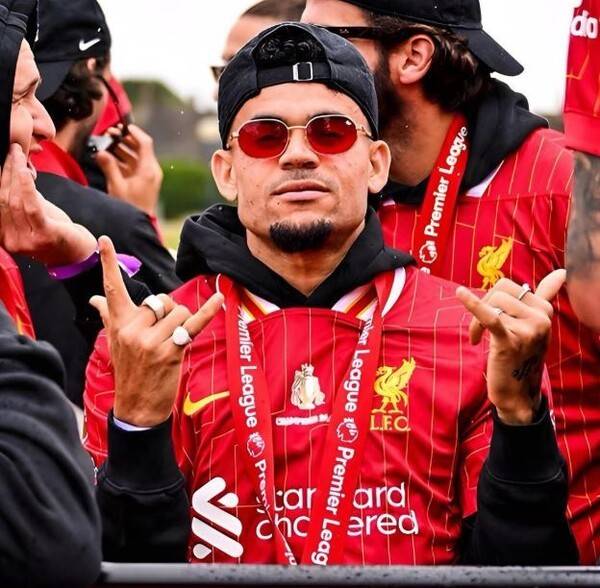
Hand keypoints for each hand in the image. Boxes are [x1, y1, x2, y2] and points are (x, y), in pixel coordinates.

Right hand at [0, 144, 96, 265]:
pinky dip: (26, 187)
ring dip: (16, 173)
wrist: (79, 255)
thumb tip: (15, 171)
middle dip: (6, 171)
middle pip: (3, 199)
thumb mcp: (35, 215)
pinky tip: (25, 171)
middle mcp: (12, 241)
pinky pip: (32, 207)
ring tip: (17, 154)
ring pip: (15, 201)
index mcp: (4, 237)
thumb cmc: (57, 233)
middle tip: (11, 151)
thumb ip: (23, 199)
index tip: (2, 158)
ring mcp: (27, 240)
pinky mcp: (45, 235)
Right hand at [90, 236, 222, 426]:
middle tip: (163, 333)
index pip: (112, 289)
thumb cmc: (128, 370)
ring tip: (172, 342)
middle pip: (162, 300)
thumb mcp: (114, 342)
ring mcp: (151, 341)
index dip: (108, 263)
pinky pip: (193, 325)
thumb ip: (107, 316)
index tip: (105, 240)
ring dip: (182, 324)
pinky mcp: (171, 351)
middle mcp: (132, 329)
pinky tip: (219, 298)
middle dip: (169, 312)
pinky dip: (208, 311)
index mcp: (118, 324)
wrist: (136, 407)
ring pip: (179, 312)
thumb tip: (94, 298)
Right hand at [95, 124, 162, 216]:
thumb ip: (109, 167)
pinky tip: (110, 156)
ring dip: (122, 148)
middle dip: (124, 139)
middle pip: (139, 147)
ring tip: (107, 142)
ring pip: (135, 156)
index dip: (134, 132)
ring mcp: (147, 175)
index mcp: (148, 169)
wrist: (139, 224)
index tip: (122, 126)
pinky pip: (133, 165)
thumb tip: (101, 152)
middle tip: (109, 133)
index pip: (145, 143)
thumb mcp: (117, 186)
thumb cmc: (131, 207)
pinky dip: (123, 159)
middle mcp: (151, 170)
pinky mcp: (142, 181)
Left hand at [456, 270, 564, 424]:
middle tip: (478, 330)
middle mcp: (540, 318)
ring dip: (476, 322)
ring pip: (491, 305)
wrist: (517, 392)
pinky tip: (460, 294)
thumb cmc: (522, 354)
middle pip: (498, 292)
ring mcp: (527, 331)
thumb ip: (546, 296)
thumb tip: (561, 272)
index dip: (492, 299)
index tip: (489, 318)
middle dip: (483, 305)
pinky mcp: (510, 342)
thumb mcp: (535, 323)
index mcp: (545, 310)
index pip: (508, 286)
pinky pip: (489, 317)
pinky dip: (473, 305)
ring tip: (477, 338)